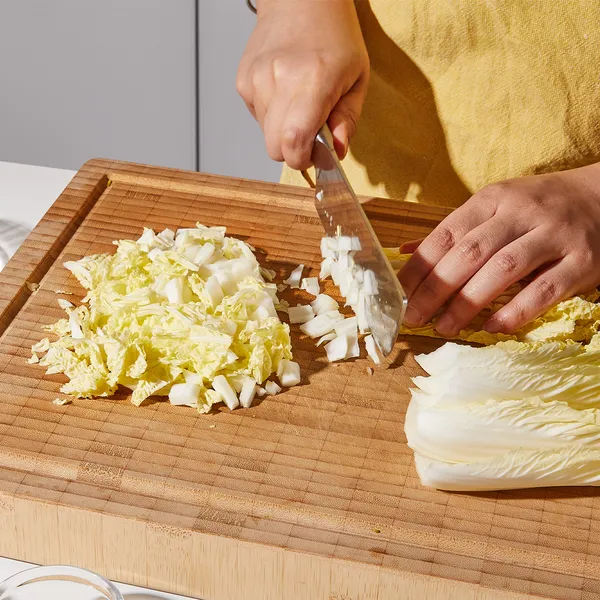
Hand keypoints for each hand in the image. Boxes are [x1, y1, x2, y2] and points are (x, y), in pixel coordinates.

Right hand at [236, 0, 368, 169]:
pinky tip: (284, 91)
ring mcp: (256, 80)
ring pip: (266, 135)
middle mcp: (279, 80)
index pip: (293, 143)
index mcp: (313, 80)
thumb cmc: (334, 36)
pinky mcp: (243, 81)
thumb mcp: (357, 78)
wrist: (301, 0)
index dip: (303, 160)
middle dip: (293, 150)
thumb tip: (337, 151)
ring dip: (283, 130)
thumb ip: (348, 120)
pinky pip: (257, 117)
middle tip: (311, 133)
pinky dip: (272, 114)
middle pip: (275, 148)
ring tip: (299, 103)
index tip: (315, 156)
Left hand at [398, 163, 599, 335]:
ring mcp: (554, 236)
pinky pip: (544, 290)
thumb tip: (405, 251)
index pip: (446, 233)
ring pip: (502, 270)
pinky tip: (490, 328)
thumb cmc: (541, 206)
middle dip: (436, 289)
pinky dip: (514, 312)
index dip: (419, 266)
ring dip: (467, 303)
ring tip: (443, 327)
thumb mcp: (497, 206)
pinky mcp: (582, 261)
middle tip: (414, 318)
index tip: (398, 293)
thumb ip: (454, 230)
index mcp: (494, 198)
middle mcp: (522, 212)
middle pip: (469, 253)